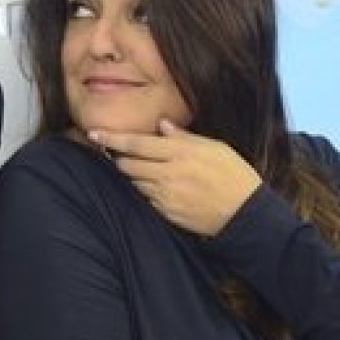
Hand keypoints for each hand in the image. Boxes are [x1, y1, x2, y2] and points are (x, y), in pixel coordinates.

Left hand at [87, 120, 261, 236]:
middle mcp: (168, 174)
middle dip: (120, 157)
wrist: (246, 214)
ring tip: (144, 168)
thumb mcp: (215, 147)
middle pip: (127, 163)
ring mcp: (165, 196)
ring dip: (133, 174)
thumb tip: (161, 125)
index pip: (136, 144)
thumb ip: (184, 137)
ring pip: (133, 181)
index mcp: (180, 153)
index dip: (111, 138)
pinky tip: (157, 186)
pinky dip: (145, 190)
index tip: (93, 133)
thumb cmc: (234, 175)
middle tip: (121, 152)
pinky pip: (145, 198)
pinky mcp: (166, 212)